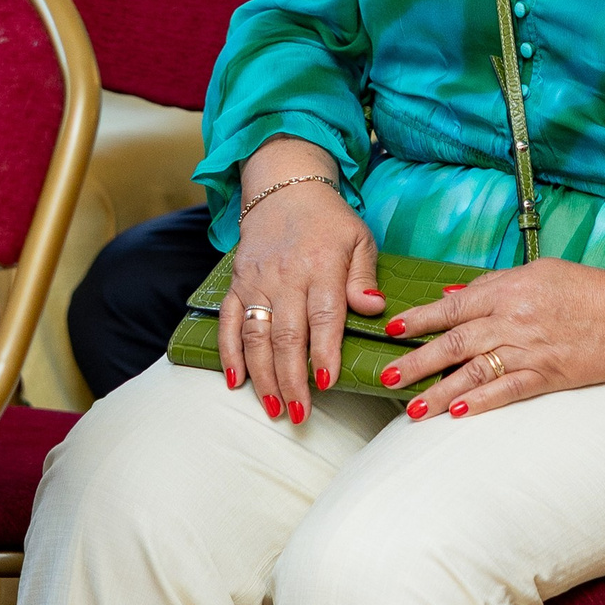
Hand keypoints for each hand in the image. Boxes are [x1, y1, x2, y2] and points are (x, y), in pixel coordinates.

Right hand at [219, 165, 383, 425]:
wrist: (285, 189)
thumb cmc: (330, 222)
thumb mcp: (360, 239)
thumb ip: (365, 277)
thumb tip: (375, 309)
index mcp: (322, 266)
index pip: (324, 317)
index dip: (325, 353)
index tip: (327, 384)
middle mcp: (286, 276)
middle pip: (287, 335)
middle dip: (292, 379)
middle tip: (299, 414)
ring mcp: (257, 281)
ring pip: (256, 335)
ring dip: (262, 375)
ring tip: (272, 407)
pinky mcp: (237, 284)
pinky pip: (229, 322)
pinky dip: (228, 353)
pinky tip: (235, 382)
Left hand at [379, 258, 604, 416]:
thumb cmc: (588, 288)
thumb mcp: (538, 271)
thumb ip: (493, 284)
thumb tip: (453, 296)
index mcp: (509, 290)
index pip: (453, 306)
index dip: (420, 318)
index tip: (394, 329)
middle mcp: (513, 320)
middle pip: (455, 342)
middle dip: (418, 361)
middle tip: (387, 376)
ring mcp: (530, 350)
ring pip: (475, 372)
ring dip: (441, 391)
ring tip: (413, 408)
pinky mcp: (548, 375)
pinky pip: (507, 392)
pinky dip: (481, 403)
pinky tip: (458, 414)